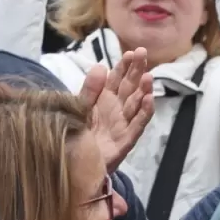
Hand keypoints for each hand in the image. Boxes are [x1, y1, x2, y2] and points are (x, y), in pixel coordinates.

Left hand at [79, 47, 153, 173]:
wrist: (70, 167)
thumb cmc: (74, 137)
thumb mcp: (78, 109)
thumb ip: (89, 90)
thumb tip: (100, 66)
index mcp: (104, 101)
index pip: (117, 79)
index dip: (124, 66)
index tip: (131, 52)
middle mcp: (116, 110)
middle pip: (130, 87)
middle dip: (137, 70)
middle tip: (143, 54)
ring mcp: (122, 124)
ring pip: (136, 104)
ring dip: (144, 90)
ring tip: (148, 76)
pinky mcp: (125, 140)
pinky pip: (137, 125)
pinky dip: (144, 112)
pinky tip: (149, 100)